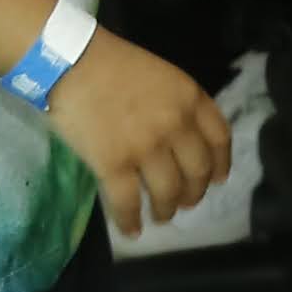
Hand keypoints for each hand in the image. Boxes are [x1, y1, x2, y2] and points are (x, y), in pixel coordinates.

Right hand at [48, 30, 229, 234]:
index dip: (220, 164)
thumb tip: (182, 139)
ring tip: (161, 216)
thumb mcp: (162, 75)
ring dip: (166, 210)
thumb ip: (179, 104)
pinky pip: (129, 203)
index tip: (216, 179)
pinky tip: (131, 229)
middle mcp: (176, 124)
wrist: (71, 62)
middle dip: (194, 193)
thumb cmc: (112, 64)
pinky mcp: (114, 164)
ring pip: (168, 192)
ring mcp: (146, 146)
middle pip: (197, 171)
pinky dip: (131, 221)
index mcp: (190, 97)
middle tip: (185, 203)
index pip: (219, 138)